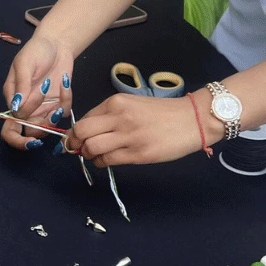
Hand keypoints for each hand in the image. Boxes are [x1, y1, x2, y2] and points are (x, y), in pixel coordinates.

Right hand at [0, 32, 73, 151]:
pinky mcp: (58, 103)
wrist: (57, 43)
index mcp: (12, 99)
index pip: (9, 128)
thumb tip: (15, 108)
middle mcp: (26, 107)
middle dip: (41, 123)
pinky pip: (63, 113)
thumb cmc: (36, 50)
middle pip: (30, 131)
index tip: (30, 142)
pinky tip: (64, 83)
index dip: (17, 140)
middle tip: (49, 107)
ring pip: (48, 125)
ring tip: (59, 90)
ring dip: (55, 111)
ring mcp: (43, 107)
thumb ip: (21, 85)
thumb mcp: (25, 63)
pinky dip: (66, 99)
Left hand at [69, 88, 221, 165]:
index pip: (84, 117)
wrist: (192, 119)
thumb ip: (111, 114)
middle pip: (81, 131)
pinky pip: (108, 160)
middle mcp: (118, 117)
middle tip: (76, 149)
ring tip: (94, 155)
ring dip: (87, 154)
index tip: (75, 138)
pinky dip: (101, 162)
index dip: (75, 130)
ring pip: (91, 147)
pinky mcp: (138, 154)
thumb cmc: (162, 112)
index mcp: (116, 103)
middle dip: (73, 143)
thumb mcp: (133, 104)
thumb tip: (89, 130)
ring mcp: (128, 136)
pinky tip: (105, 161)